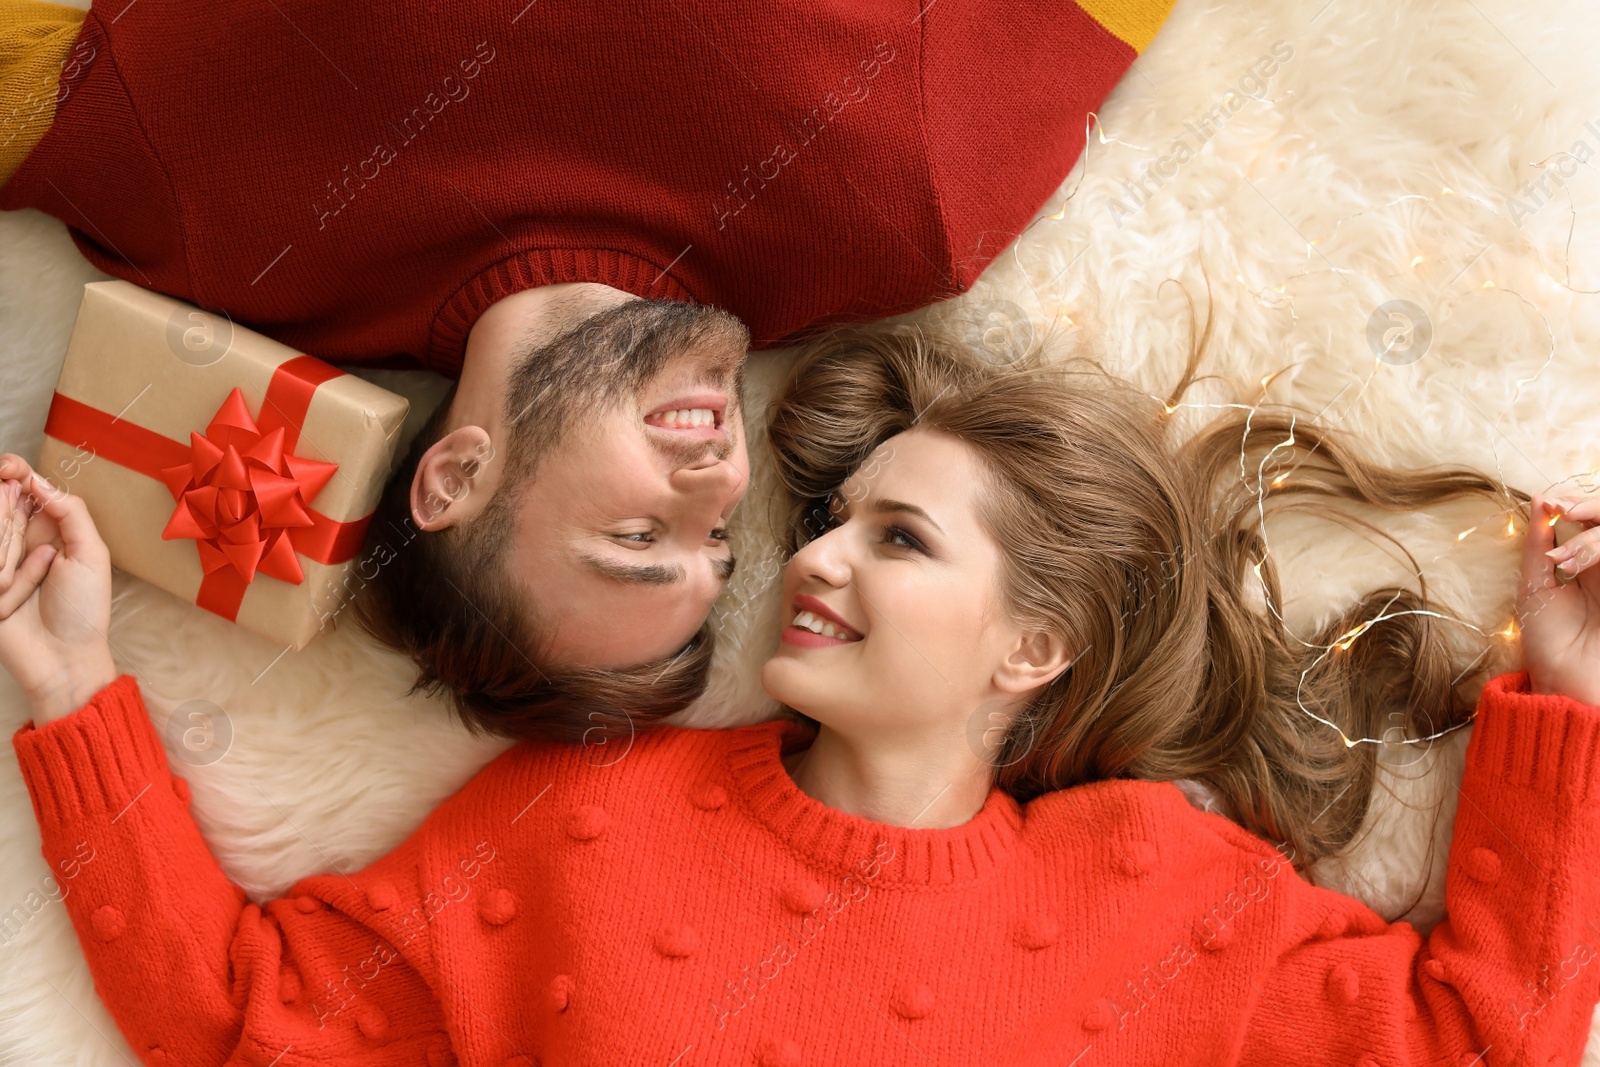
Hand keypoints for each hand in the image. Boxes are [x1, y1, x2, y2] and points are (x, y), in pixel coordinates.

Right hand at [0, 454, 115, 722]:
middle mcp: (14, 539)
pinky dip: (6, 579)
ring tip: (34, 575)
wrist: (64, 659)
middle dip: (4, 511)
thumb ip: (71, 512)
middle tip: (31, 539)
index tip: (9, 469)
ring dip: (8, 552)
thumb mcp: (91, 555)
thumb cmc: (84, 610)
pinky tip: (12, 596)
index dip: (12, 470)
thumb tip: (38, 480)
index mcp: (44, 526)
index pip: (19, 485)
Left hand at [1518, 493, 1599, 706]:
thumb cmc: (1549, 642)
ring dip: (1593, 539)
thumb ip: (1538, 545)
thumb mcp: (1535, 587)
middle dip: (1590, 508)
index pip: (1592, 519)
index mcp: (1588, 564)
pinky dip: (1599, 552)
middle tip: (1564, 511)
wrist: (1568, 685)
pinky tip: (1576, 566)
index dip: (1575, 505)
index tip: (1551, 504)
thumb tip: (1539, 501)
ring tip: (1563, 558)